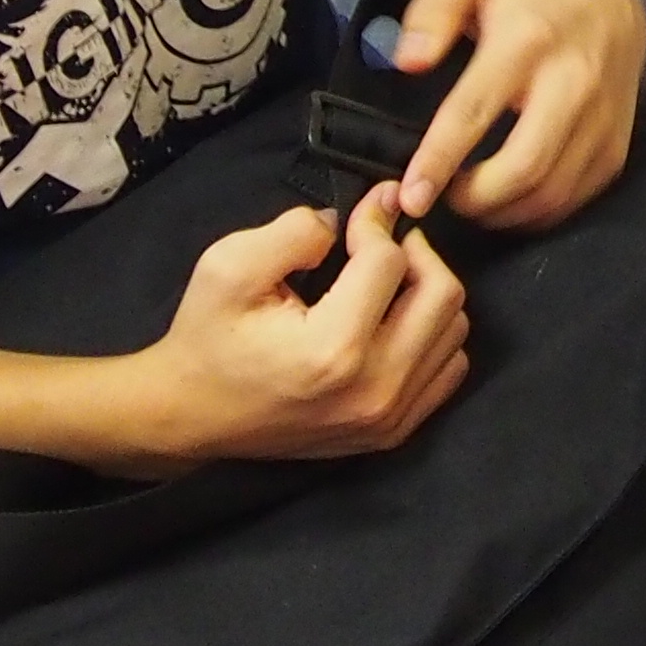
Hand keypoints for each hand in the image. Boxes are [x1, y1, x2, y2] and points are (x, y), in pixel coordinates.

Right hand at [136, 197, 472, 461]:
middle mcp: (374, 388)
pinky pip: (448, 368)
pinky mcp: (393, 432)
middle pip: (442, 294)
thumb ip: (296, 230)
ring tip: (384, 281)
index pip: (390, 261)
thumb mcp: (229, 265)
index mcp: (333, 349)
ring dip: (426, 292)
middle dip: (415, 252)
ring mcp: (389, 417)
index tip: (358, 213)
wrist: (192, 416)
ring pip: (453, 329)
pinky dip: (431, 335)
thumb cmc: (207, 338)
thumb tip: (356, 217)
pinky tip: (393, 321)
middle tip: (380, 241)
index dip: (375, 222)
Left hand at [388, 0, 644, 229]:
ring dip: (502, 212)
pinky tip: (508, 203)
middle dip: (475, 200)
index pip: (475, 113)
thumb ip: (431, 12)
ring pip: (551, 193)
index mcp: (527, 41)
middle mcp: (572, 82)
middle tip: (444, 199)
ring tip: (471, 202)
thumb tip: (409, 62)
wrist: (603, 0)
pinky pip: (575, 199)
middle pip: (523, 168)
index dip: (439, 161)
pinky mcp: (616, 147)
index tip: (411, 196)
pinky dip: (535, 214)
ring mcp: (601, 119)